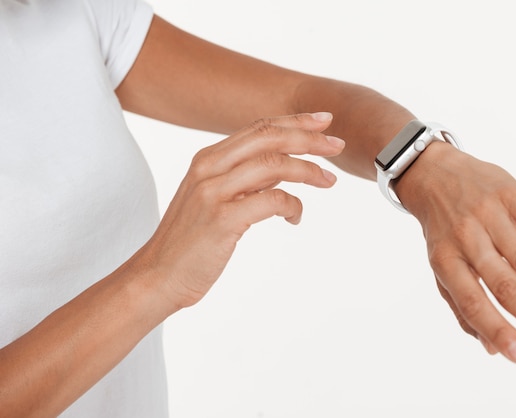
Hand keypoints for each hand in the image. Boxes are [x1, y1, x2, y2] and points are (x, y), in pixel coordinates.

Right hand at [134, 112, 344, 310]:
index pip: (259, 128)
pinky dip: (293, 206)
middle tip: (337, 145)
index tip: (325, 120)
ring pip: (274, 165)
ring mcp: (213, 192)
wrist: (158, 276)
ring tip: (329, 181)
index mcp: (207, 158)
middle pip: (269, 137)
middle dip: (309, 138)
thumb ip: (244, 178)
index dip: (295, 121)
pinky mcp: (222, 220)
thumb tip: (284, 166)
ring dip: (309, 171)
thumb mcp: (214, 198)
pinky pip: (273, 200)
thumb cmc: (192, 240)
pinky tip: (295, 218)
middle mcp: (208, 168)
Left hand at [395, 141, 515, 363]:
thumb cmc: (441, 229)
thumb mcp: (441, 265)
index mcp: (445, 261)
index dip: (498, 329)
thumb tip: (492, 348)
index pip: (472, 301)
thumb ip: (463, 306)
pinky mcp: (510, 195)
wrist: (431, 173)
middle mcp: (465, 239)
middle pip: (505, 284)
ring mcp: (488, 215)